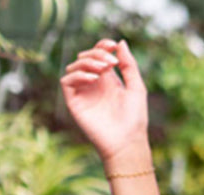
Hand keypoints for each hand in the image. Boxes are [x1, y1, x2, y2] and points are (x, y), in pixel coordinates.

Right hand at [60, 38, 148, 163]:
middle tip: (110, 63)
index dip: (102, 45)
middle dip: (96, 53)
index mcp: (108, 80)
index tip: (113, 46)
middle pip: (85, 57)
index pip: (98, 54)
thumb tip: (120, 43)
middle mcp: (94, 85)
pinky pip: (66, 82)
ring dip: (87, 62)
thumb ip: (128, 65)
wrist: (127, 142)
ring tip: (102, 69)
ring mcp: (83, 94)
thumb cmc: (134, 119)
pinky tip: (92, 79)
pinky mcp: (75, 104)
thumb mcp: (136, 86)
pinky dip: (77, 75)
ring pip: (74, 67)